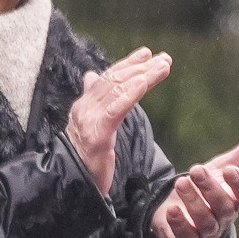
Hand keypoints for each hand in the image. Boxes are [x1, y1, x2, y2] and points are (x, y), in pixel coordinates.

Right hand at [67, 49, 170, 195]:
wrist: (74, 183)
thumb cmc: (87, 156)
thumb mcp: (92, 125)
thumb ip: (95, 100)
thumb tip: (91, 75)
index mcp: (84, 105)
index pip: (107, 78)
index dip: (128, 64)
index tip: (148, 54)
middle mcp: (84, 108)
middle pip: (115, 80)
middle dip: (141, 67)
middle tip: (164, 58)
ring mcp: (88, 120)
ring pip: (118, 90)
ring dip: (143, 76)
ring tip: (163, 66)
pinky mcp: (97, 134)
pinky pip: (116, 109)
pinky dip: (131, 93)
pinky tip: (144, 82)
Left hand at [151, 133, 238, 237]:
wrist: (174, 207)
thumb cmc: (203, 187)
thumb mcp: (221, 168)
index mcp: (236, 200)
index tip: (229, 169)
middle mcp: (224, 218)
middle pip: (224, 207)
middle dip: (210, 188)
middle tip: (196, 170)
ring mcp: (206, 231)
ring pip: (206, 221)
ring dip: (193, 202)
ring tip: (180, 183)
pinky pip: (186, 236)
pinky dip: (179, 223)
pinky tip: (172, 209)